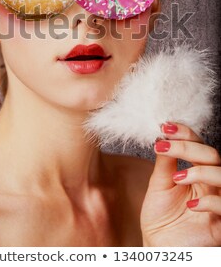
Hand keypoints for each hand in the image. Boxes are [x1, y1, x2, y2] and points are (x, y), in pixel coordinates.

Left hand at [141, 122, 220, 246]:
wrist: (158, 247)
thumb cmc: (160, 216)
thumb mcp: (159, 184)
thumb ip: (165, 161)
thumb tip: (163, 134)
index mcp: (197, 171)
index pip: (198, 145)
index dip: (185, 133)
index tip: (165, 127)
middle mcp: (210, 184)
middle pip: (213, 155)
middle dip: (188, 147)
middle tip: (163, 146)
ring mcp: (217, 202)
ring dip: (200, 171)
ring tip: (177, 177)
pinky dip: (211, 202)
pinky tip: (191, 205)